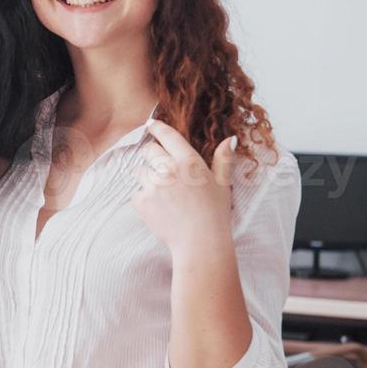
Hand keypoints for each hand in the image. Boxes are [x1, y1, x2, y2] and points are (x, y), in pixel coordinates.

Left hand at [131, 120, 235, 255]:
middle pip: (148, 150)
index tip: (151, 124)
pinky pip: (136, 191)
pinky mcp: (141, 201)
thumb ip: (223, 159)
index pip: (168, 136)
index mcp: (189, 162)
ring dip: (148, 177)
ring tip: (164, 193)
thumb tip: (230, 139)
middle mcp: (169, 170)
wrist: (200, 243)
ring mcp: (153, 185)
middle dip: (153, 155)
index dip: (157, 128)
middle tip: (164, 170)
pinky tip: (159, 206)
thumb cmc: (214, 214)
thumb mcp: (223, 184)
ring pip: (140, 171)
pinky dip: (144, 196)